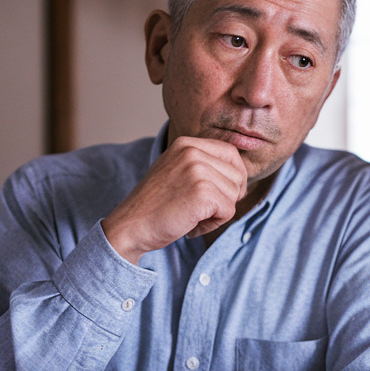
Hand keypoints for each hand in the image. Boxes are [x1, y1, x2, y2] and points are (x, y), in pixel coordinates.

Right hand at [102, 136, 248, 263]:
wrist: (130, 226)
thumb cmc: (155, 205)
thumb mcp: (176, 171)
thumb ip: (201, 165)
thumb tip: (239, 171)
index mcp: (186, 144)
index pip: (230, 153)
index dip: (235, 175)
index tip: (223, 194)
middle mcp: (192, 152)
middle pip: (238, 174)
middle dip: (229, 197)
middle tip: (205, 210)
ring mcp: (197, 171)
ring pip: (235, 194)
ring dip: (219, 212)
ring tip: (194, 217)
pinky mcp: (202, 193)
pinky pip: (228, 211)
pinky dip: (213, 224)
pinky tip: (192, 226)